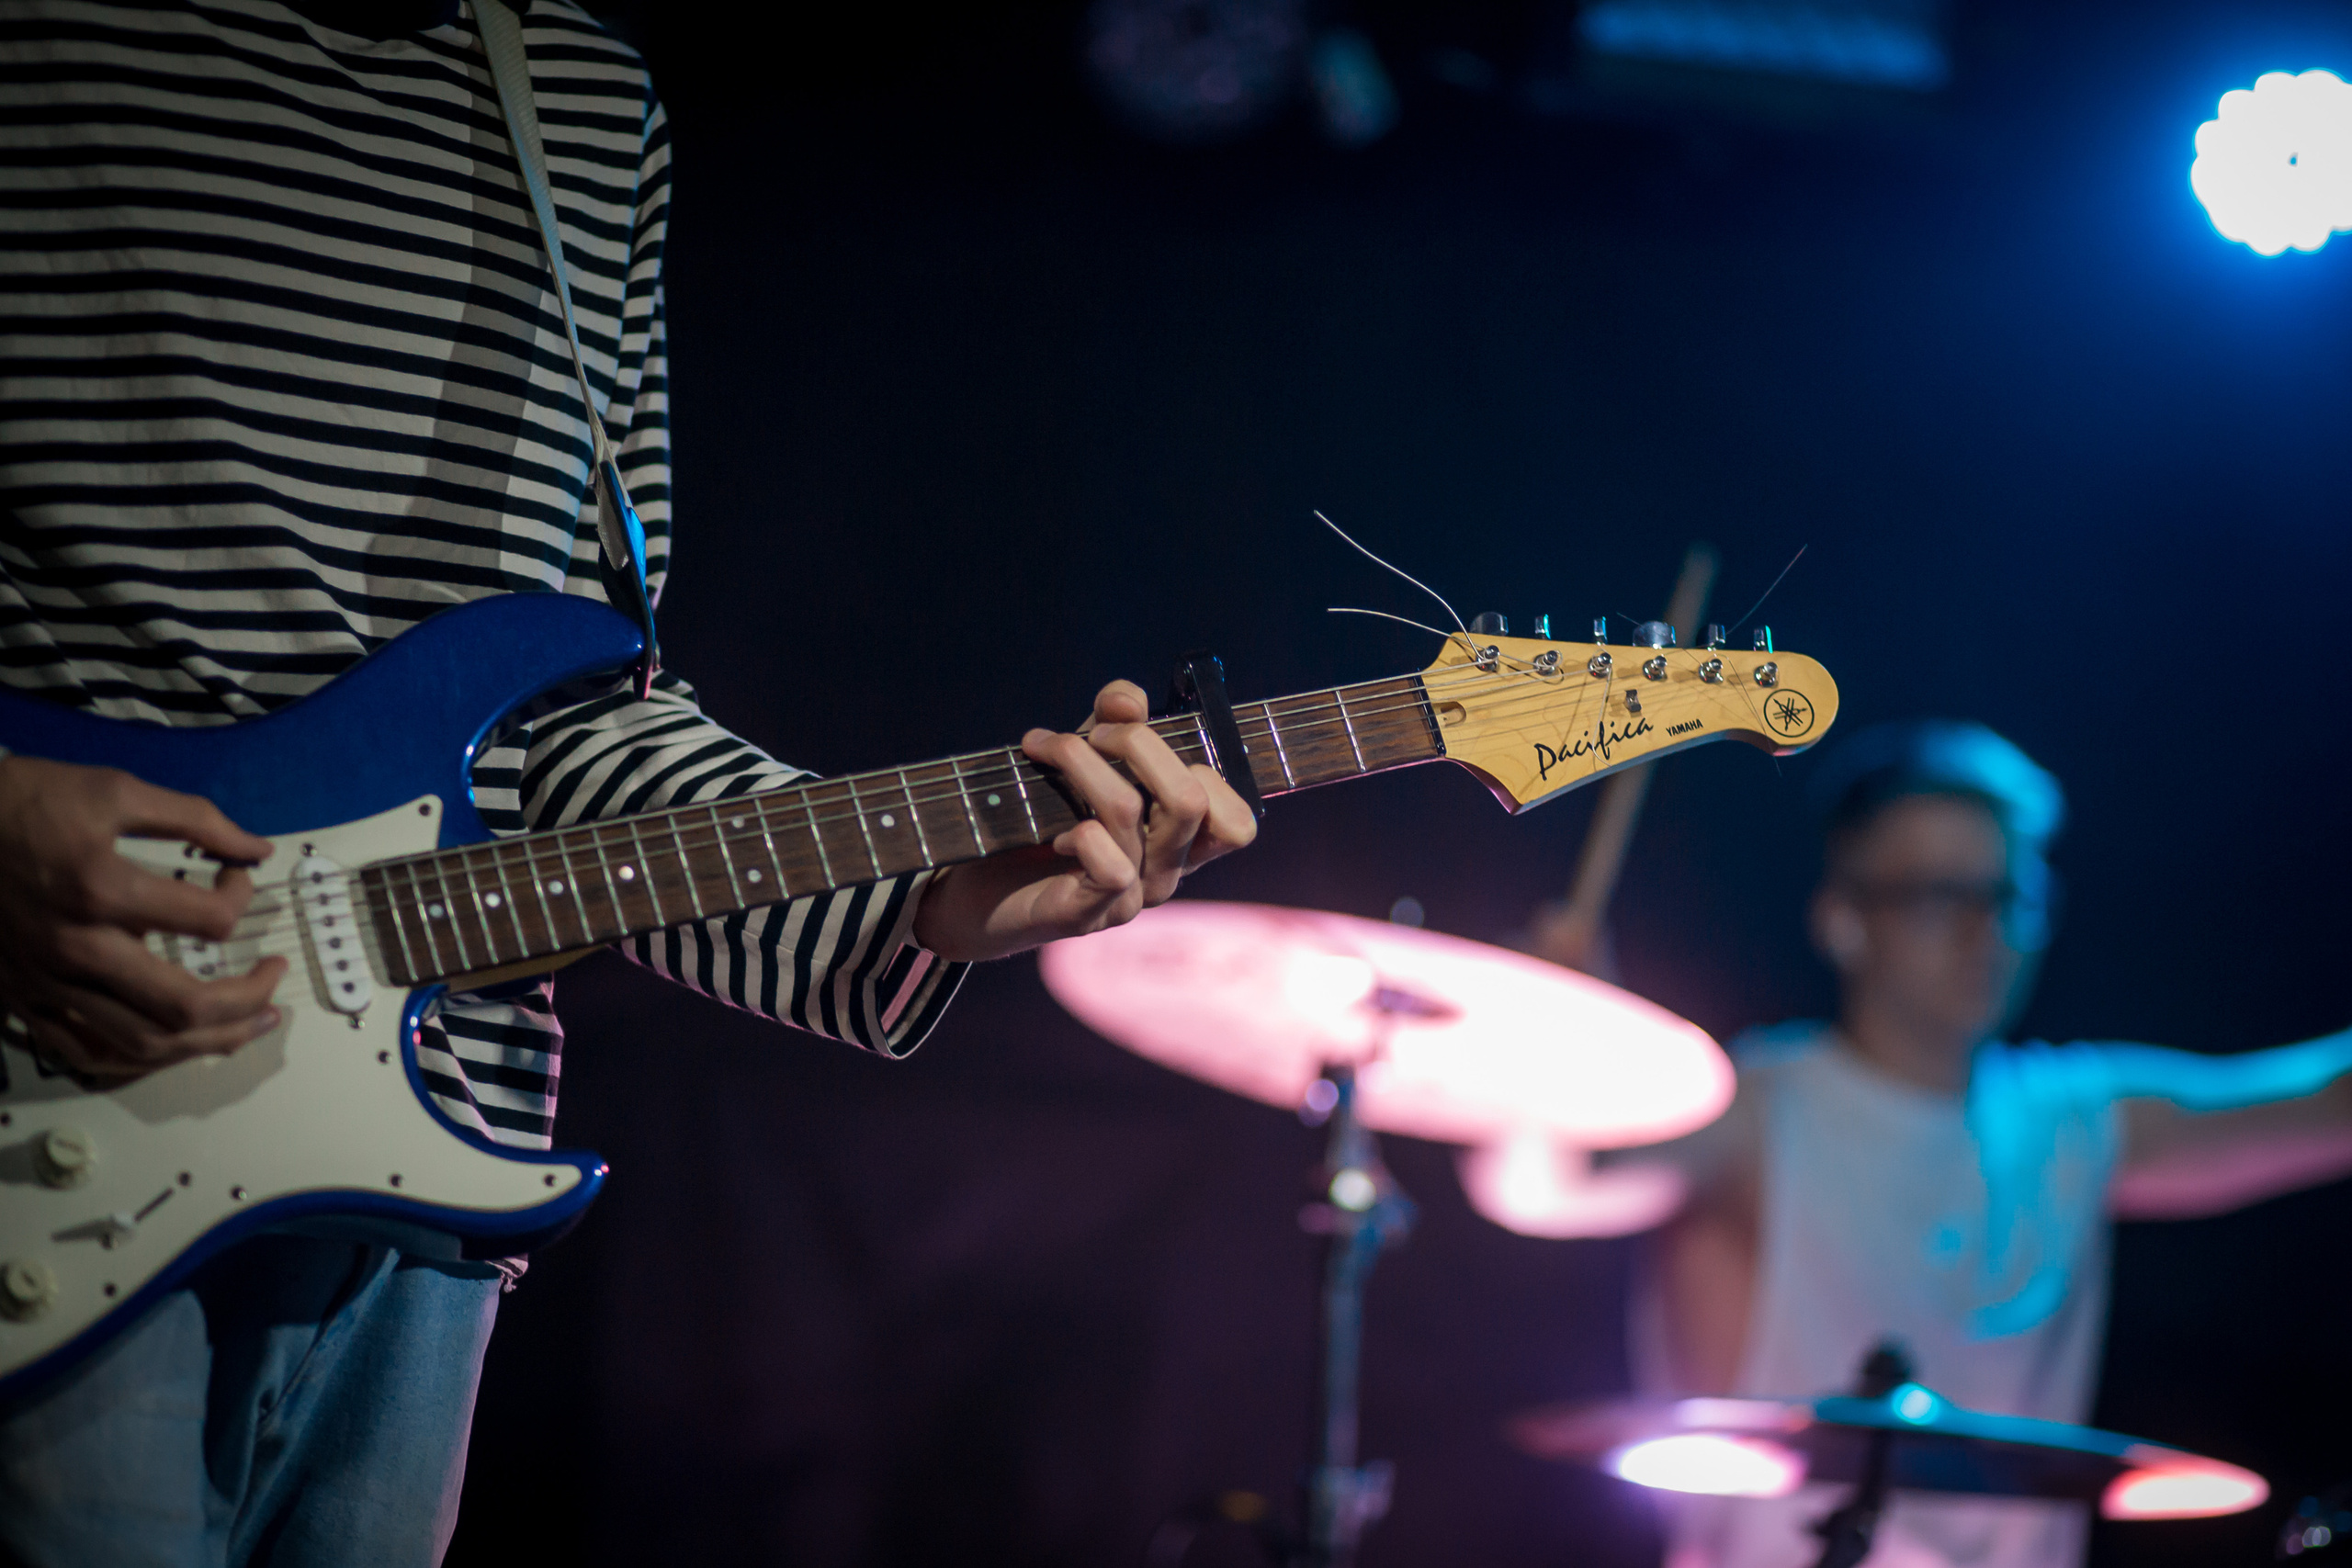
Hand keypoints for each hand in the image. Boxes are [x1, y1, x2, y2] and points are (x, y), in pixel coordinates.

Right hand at [0, 756, 284, 1077]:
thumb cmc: (24, 802)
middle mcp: (76, 949)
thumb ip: (193, 818)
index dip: (242, 896)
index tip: (238, 878)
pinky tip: (175, 1046)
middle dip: (249, 998)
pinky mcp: (24, 1000)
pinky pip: (89, 1052)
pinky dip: (142, 1058)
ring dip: (210, 1041)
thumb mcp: (112, 790)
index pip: (210, 921)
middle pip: (184, 1005)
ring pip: (143, 1043)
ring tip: (251, 1026)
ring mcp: (46, 983)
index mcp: (101, 891)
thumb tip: (257, 850)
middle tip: (276, 979)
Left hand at [911, 680, 1257, 960]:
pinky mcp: (1086, 916)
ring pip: (1128, 812)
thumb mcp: (1085, 759)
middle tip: (1089, 733)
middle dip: (1137, 742)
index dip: (1200, 767)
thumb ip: (1113, 723)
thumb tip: (1127, 699)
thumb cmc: (1042, 822)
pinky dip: (1078, 832)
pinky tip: (1051, 832)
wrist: (975, 891)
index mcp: (1180, 843)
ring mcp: (1130, 900)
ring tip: (1042, 748)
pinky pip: (1108, 866)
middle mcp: (1165, 874)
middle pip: (1190, 800)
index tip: (1144, 743)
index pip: (1237, 822)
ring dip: (1080, 762)